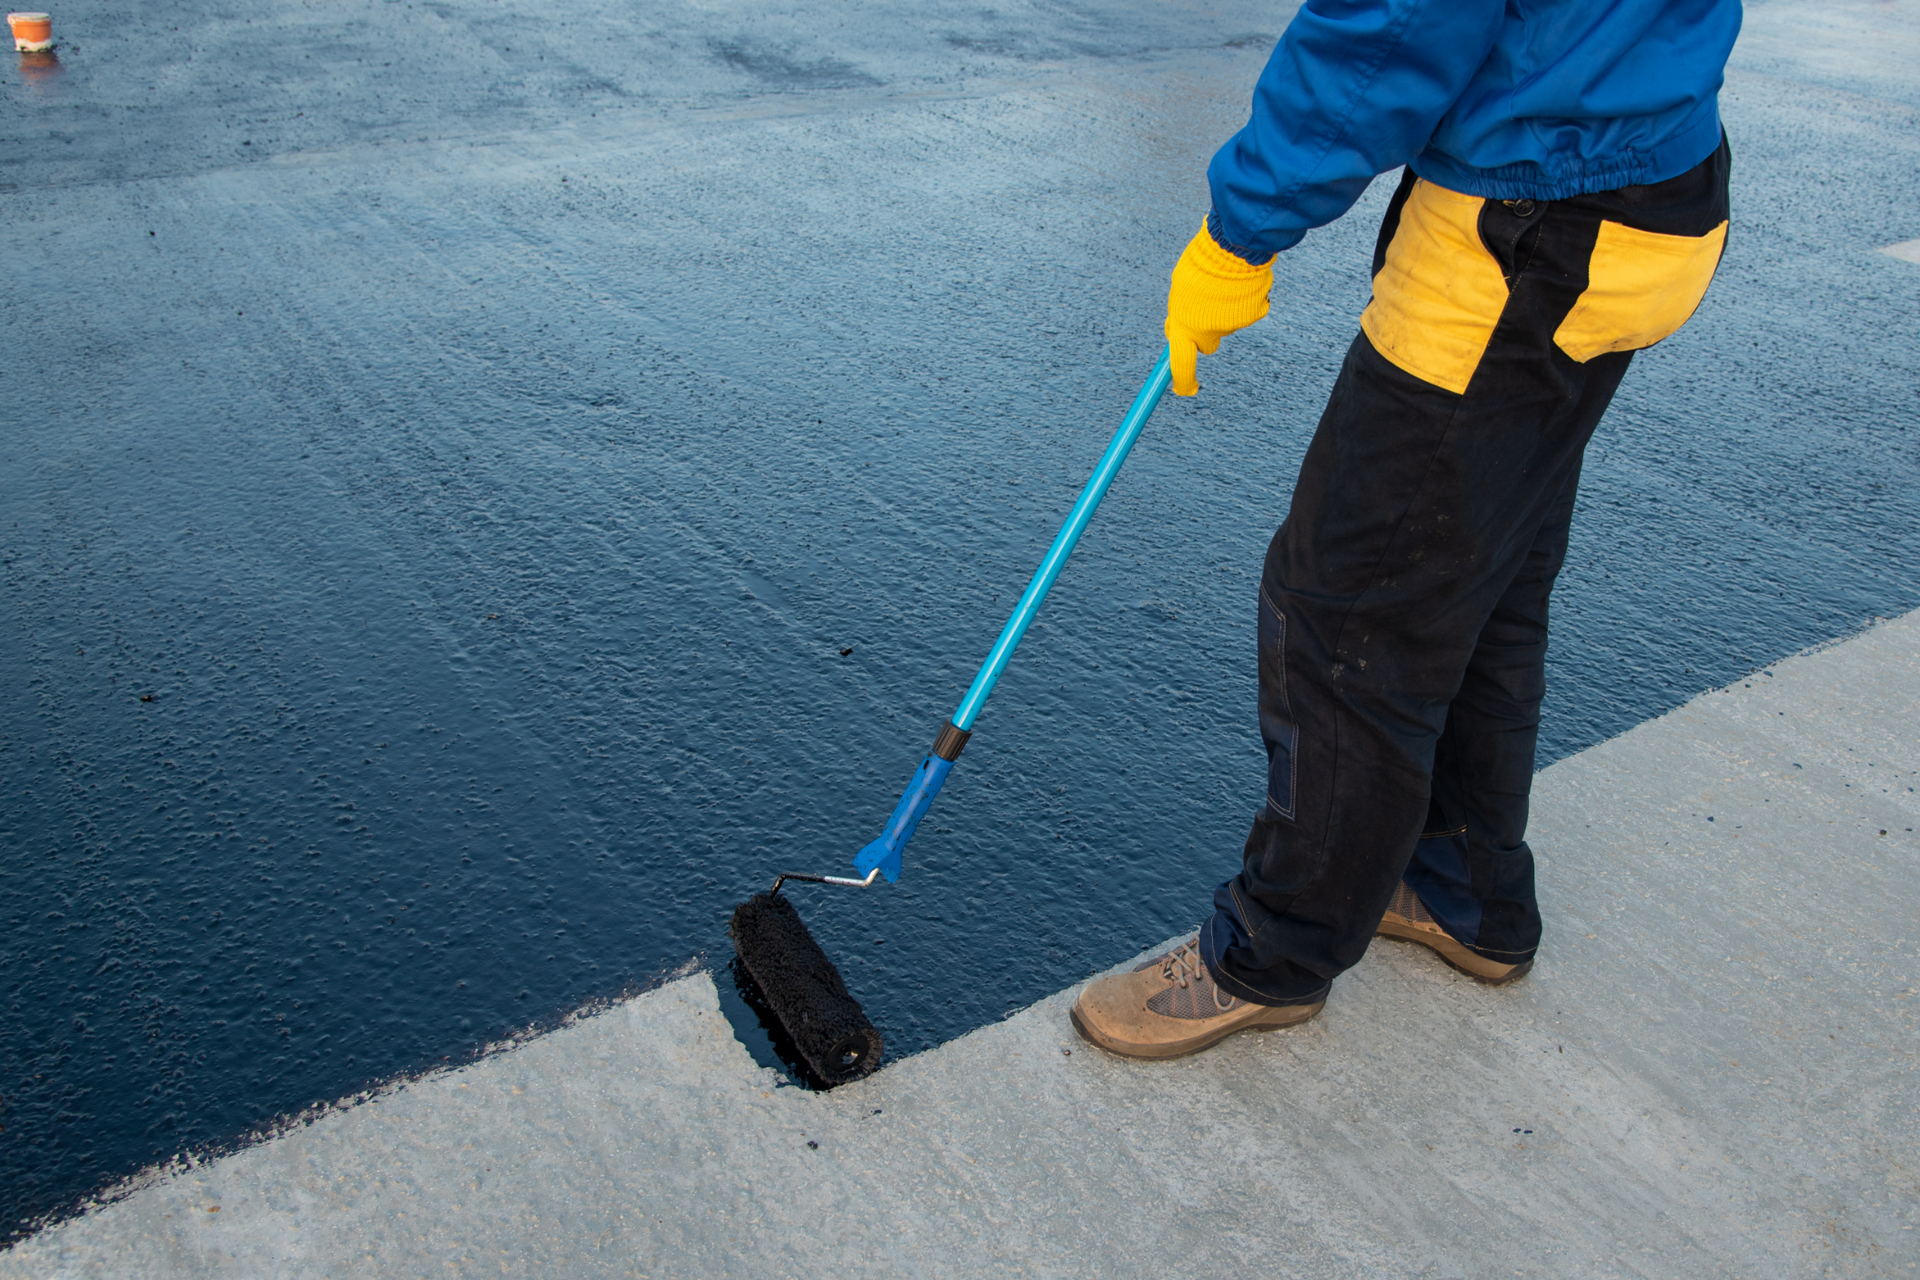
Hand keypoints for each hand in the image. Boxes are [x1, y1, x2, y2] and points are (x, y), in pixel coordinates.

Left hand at [1164, 220, 1272, 395]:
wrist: (1232, 245)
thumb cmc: (1200, 264)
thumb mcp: (1180, 289)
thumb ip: (1181, 313)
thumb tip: (1178, 330)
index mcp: (1186, 326)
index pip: (1181, 364)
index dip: (1184, 381)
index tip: (1186, 389)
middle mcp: (1210, 331)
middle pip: (1207, 344)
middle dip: (1205, 332)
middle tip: (1204, 308)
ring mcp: (1234, 324)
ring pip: (1227, 324)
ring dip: (1223, 309)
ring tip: (1221, 283)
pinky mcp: (1254, 313)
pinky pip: (1247, 311)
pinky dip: (1243, 301)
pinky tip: (1239, 283)